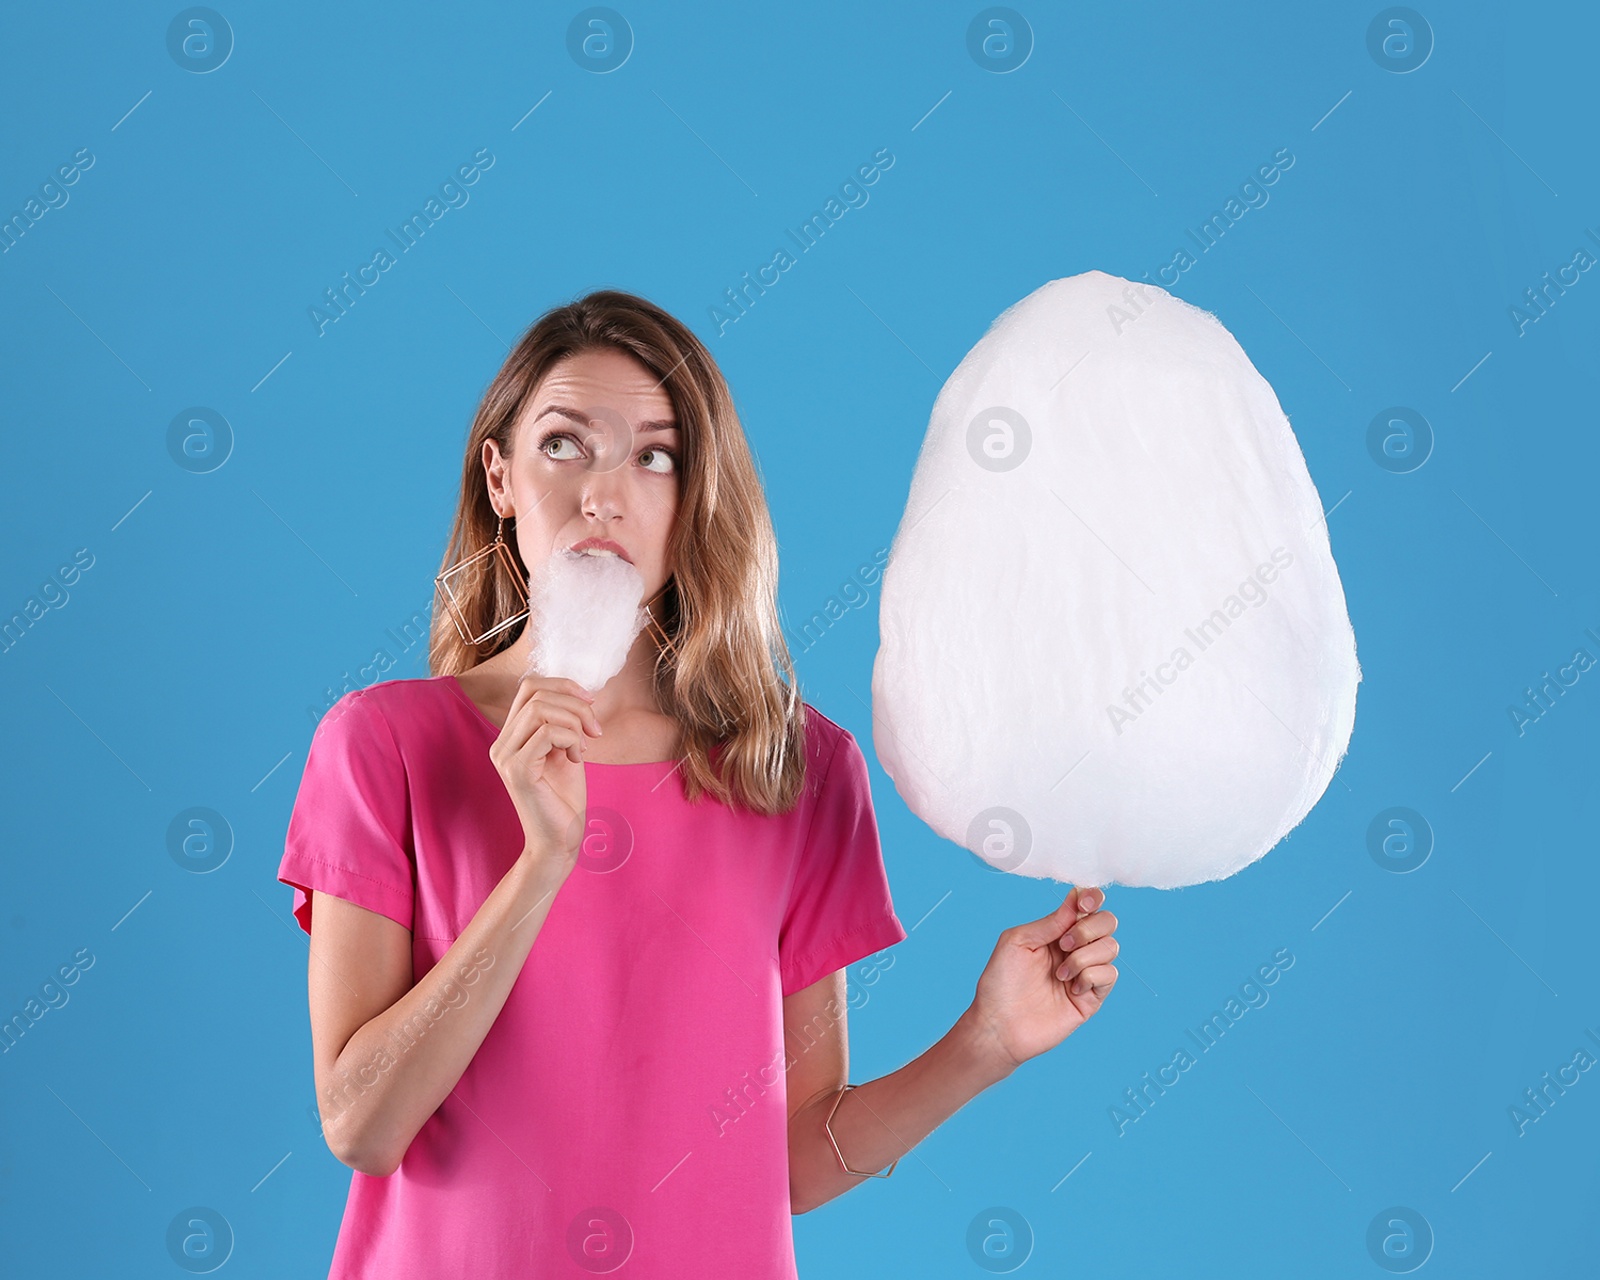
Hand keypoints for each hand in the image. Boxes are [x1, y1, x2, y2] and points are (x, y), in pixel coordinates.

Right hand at [488, 674, 603, 868]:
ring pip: (540, 709)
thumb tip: (579, 694)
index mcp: (510, 736)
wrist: (559, 841)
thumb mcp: (565, 751)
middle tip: (595, 731)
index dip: (563, 685)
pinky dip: (570, 739)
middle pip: (536, 694)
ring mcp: (505, 757)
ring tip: (584, 747)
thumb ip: (563, 724)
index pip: (529, 687)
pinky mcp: (517, 770)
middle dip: (575, 705)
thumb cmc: (564, 800)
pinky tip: (577, 758)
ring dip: (574, 722)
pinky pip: (547, 732)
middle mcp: (501, 744)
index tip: (591, 702)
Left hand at [964, 886, 1119, 1072]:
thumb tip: (1076, 896)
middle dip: (1089, 928)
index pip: (1087, 906)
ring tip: (1060, 973)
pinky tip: (1071, 987)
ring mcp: (1084, 973)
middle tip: (1064, 943)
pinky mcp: (1091, 997)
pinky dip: (1091, 975)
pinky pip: (1109, 975)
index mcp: (1056, 932)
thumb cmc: (1000, 982)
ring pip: (1111, 947)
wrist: (999, 1024)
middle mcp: (1074, 949)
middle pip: (1107, 922)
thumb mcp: (1018, 941)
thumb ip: (1050, 921)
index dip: (1092, 898)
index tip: (1083, 902)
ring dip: (1085, 956)